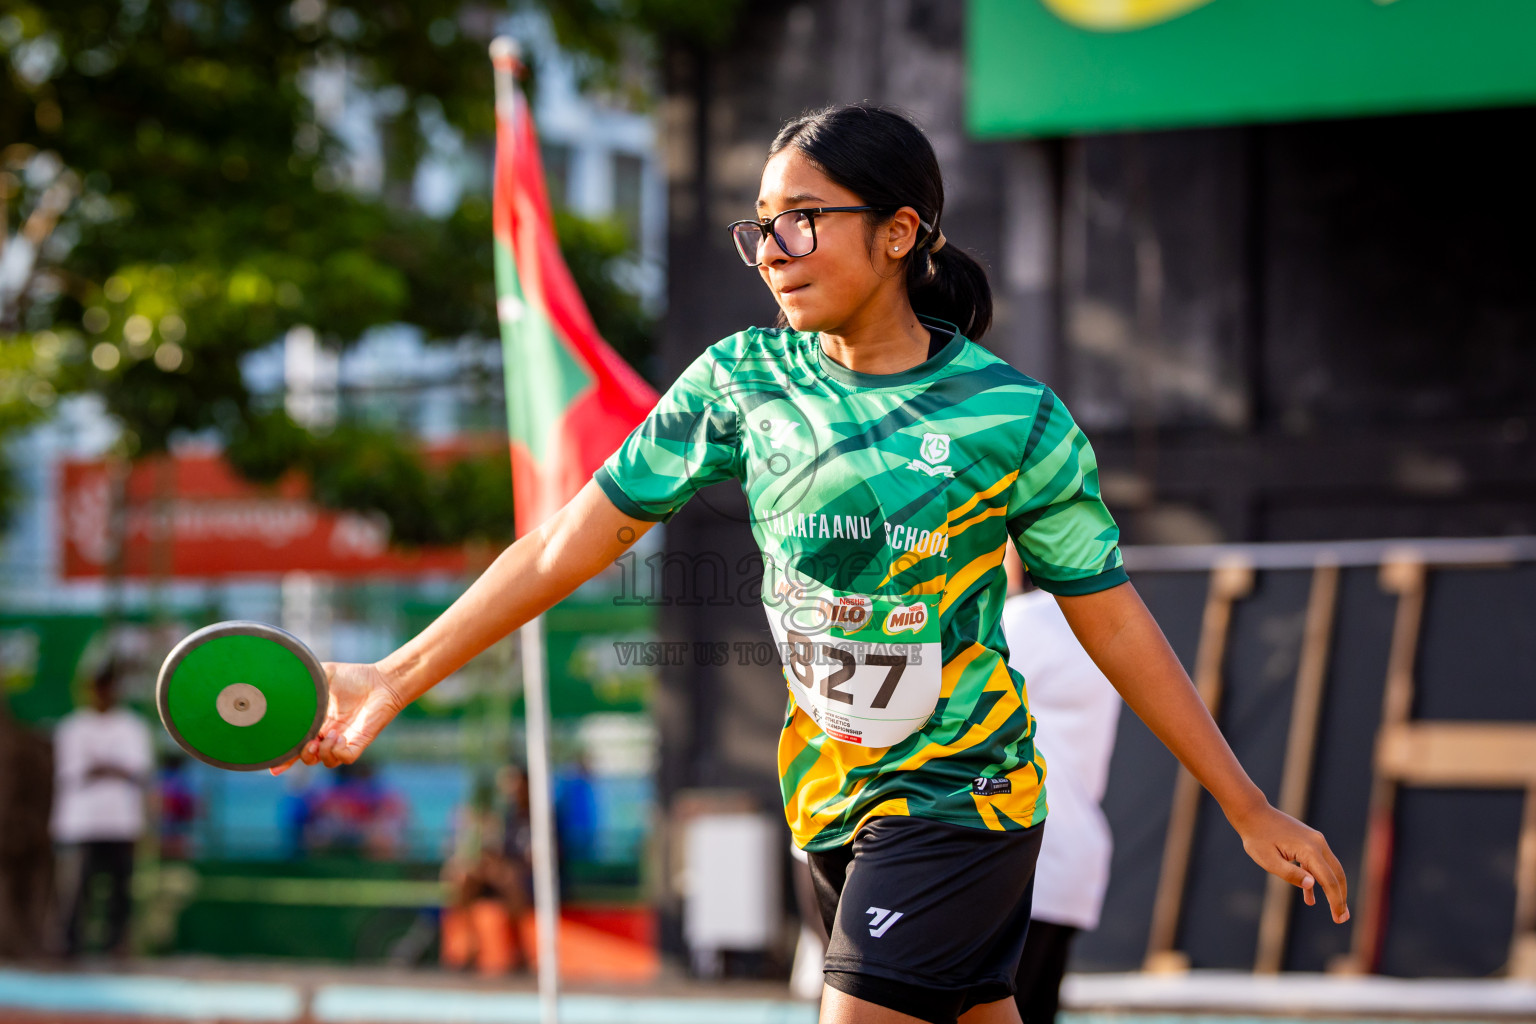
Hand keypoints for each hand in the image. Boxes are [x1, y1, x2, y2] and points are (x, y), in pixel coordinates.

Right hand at [270, 662, 404, 774]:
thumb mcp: (322, 676)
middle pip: (309, 758)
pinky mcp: (360, 741)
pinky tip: (339, 737)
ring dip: (323, 752)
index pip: (297, 745)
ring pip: (327, 761)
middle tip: (307, 745)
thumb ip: (303, 679)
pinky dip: (337, 753)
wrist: (381, 680)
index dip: (285, 757)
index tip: (273, 765)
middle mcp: (329, 735)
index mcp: (317, 723)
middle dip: (302, 757)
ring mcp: (345, 740)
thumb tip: (281, 678)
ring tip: (330, 733)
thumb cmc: (354, 677)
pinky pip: (345, 759)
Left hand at [1232, 802, 1349, 922]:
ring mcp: (1315, 840)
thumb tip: (1312, 884)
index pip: (1329, 881)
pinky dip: (1317, 879)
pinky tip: (1310, 897)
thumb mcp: (1268, 860)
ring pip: (1330, 869)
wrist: (1252, 813)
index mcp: (1309, 850)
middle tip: (1342, 918)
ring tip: (1335, 911)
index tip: (1339, 919)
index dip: (1336, 901)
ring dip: (1333, 889)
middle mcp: (1318, 843)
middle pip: (1337, 874)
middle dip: (1341, 897)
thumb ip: (1290, 874)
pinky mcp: (1309, 840)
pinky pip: (1318, 863)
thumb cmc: (1257, 838)